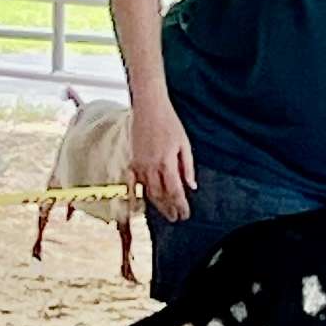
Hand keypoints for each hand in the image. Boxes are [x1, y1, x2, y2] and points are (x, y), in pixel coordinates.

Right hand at [130, 97, 195, 222]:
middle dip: (169, 209)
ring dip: (157, 205)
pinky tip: (142, 202)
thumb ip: (188, 167)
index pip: (175, 192)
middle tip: (176, 218)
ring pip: (148, 191)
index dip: (181, 206)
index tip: (185, 215)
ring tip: (166, 213)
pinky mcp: (133, 160)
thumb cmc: (169, 123)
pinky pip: (134, 183)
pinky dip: (139, 194)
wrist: (149, 107)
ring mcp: (140, 164)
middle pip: (161, 196)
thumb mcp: (184, 144)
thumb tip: (192, 186)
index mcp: (167, 163)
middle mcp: (151, 166)